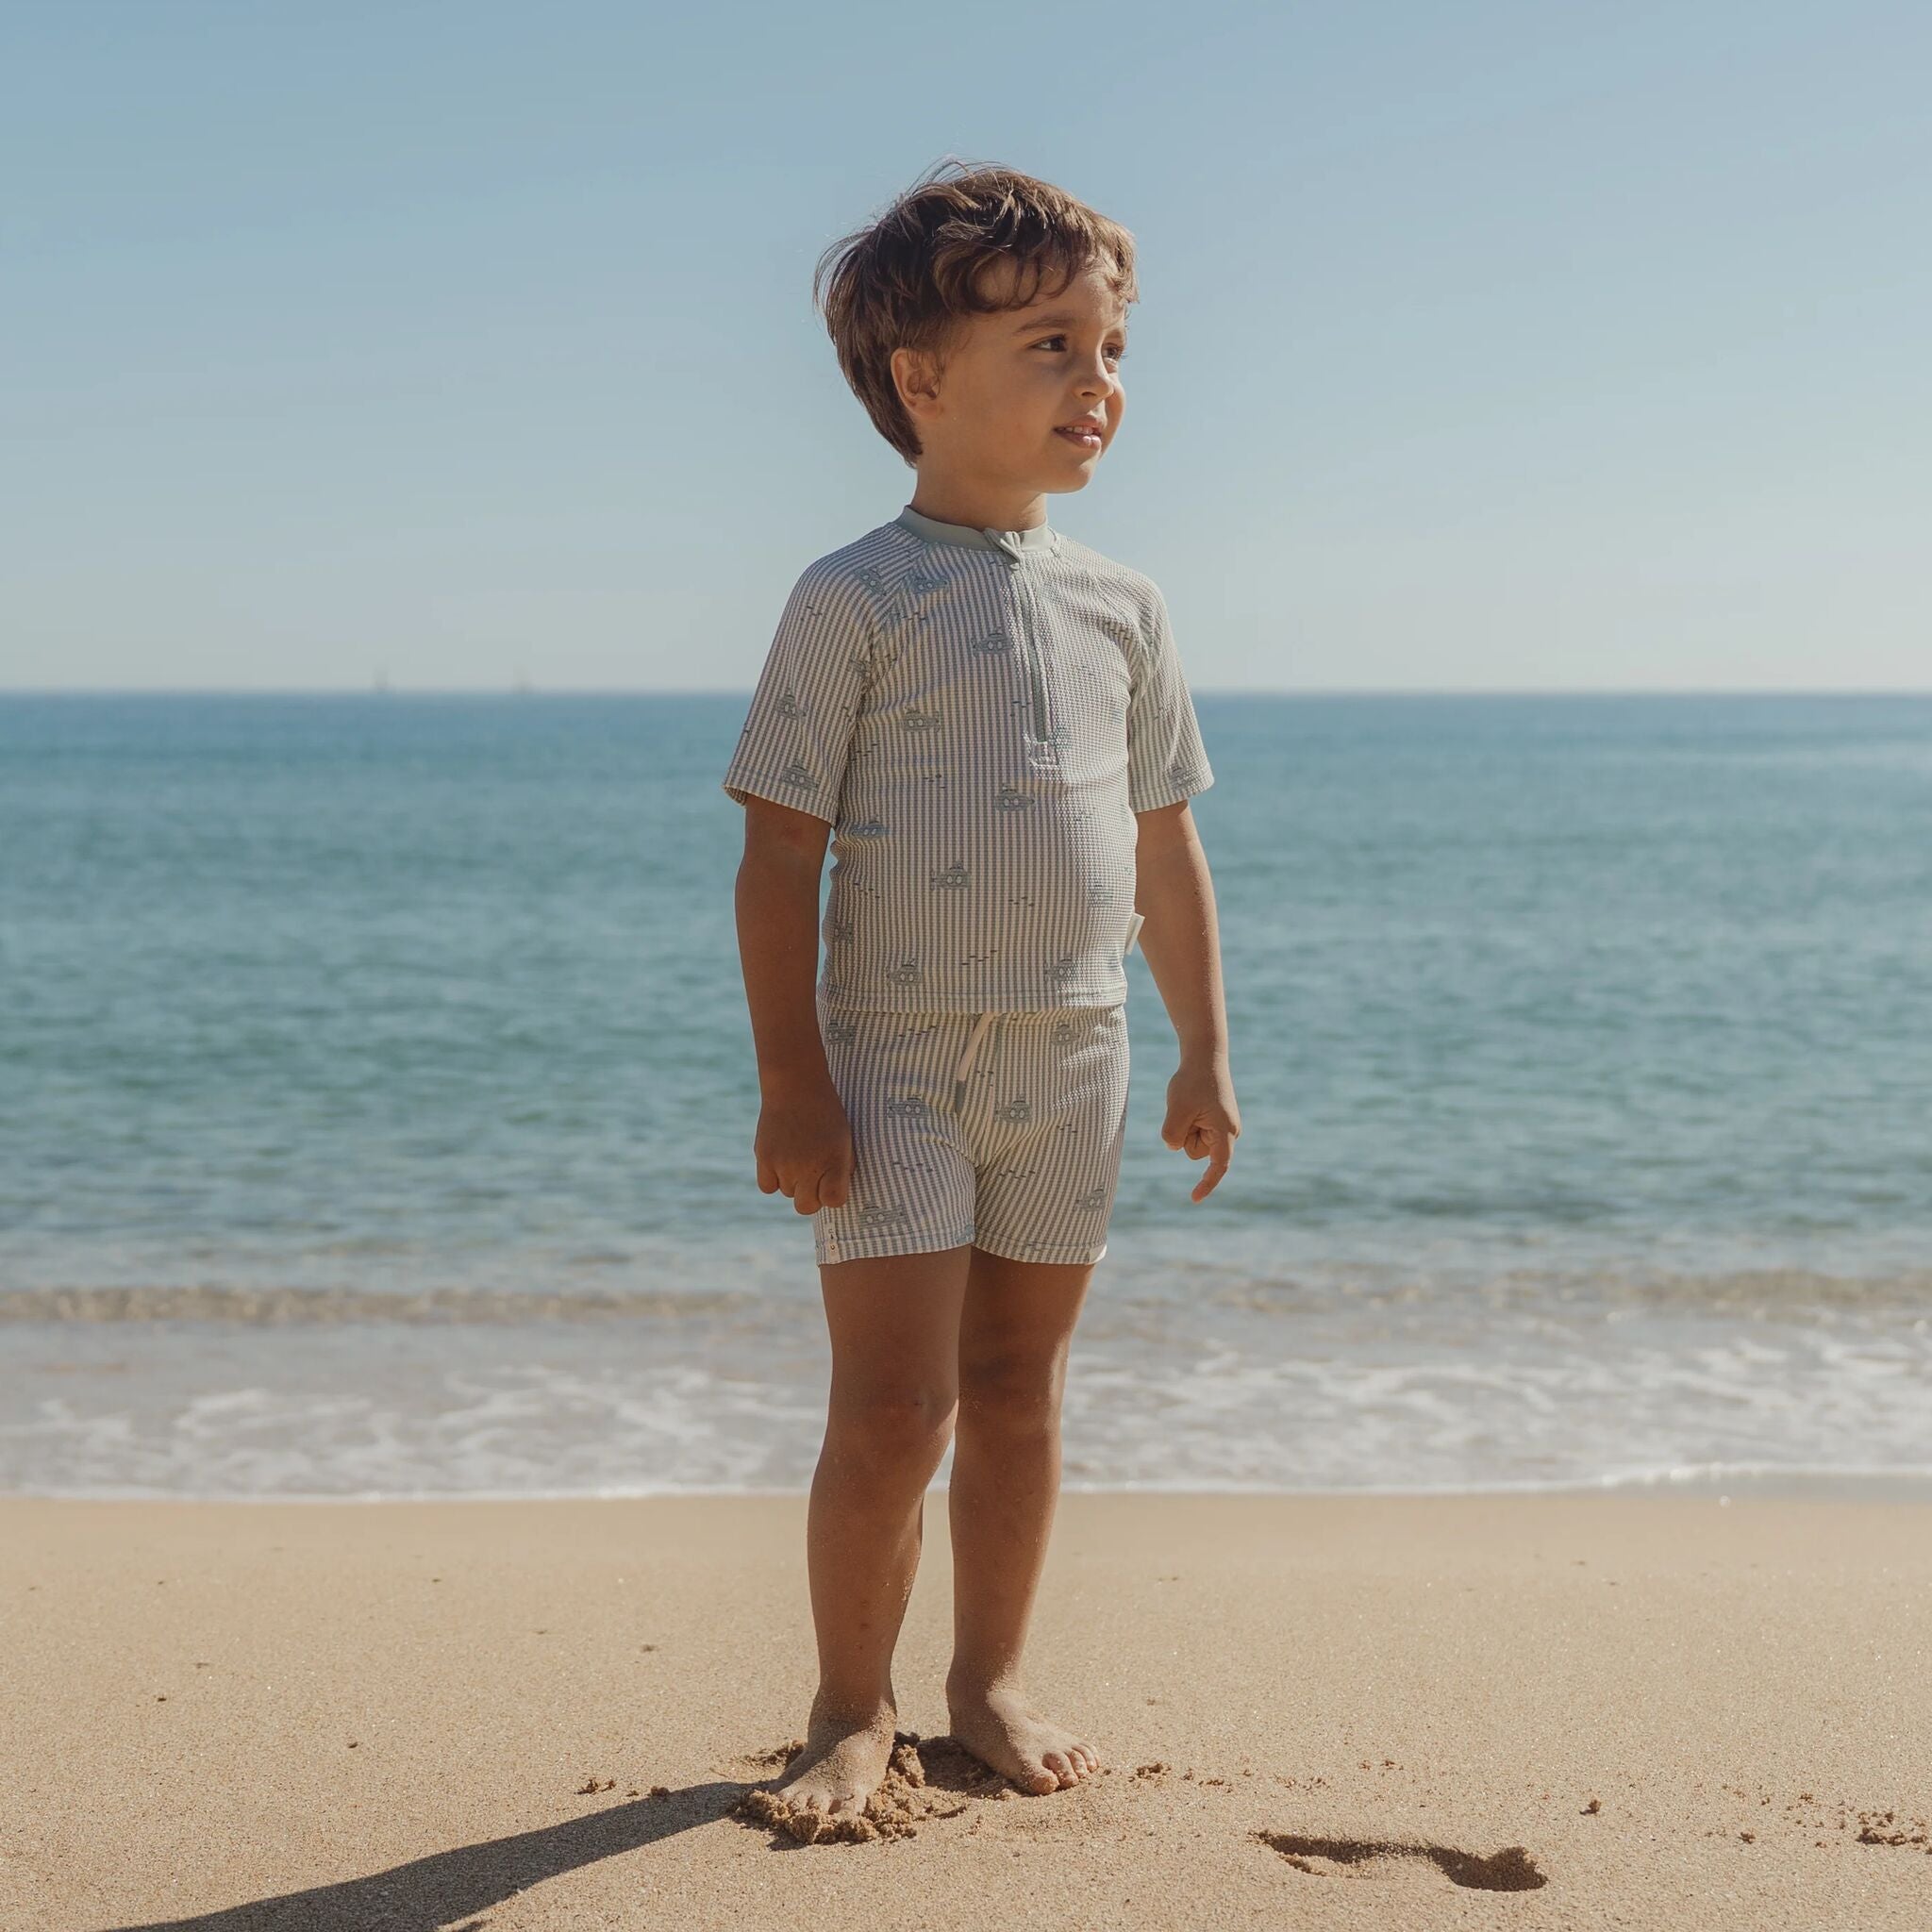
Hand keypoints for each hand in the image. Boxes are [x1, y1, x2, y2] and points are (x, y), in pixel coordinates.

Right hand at [754, 1081, 854, 1214]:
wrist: (796, 1085)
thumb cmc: (826, 1113)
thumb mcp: (845, 1138)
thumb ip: (842, 1168)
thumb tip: (832, 1195)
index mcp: (834, 1162)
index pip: (834, 1201)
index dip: (833, 1195)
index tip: (832, 1182)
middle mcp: (809, 1168)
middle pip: (807, 1206)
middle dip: (811, 1196)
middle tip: (813, 1175)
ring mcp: (784, 1164)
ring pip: (787, 1192)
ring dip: (792, 1181)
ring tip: (797, 1154)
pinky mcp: (764, 1157)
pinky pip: (767, 1187)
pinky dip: (772, 1178)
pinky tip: (780, 1160)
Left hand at [1161, 1056, 1239, 1202]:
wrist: (1205, 1057)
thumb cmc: (1192, 1081)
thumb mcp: (1176, 1110)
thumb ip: (1172, 1136)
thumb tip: (1173, 1147)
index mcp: (1226, 1131)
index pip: (1217, 1166)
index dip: (1206, 1184)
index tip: (1193, 1199)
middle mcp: (1229, 1131)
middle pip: (1194, 1151)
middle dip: (1184, 1135)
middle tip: (1187, 1108)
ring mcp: (1222, 1126)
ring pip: (1191, 1141)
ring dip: (1184, 1125)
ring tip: (1190, 1103)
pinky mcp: (1215, 1120)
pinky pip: (1192, 1129)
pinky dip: (1186, 1119)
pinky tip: (1191, 1101)